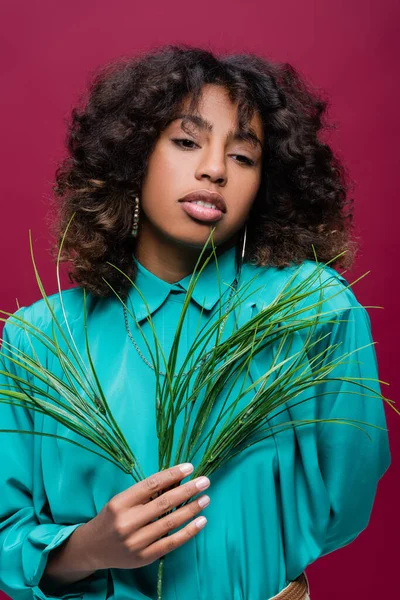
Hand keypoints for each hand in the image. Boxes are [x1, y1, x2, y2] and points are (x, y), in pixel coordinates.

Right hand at [82, 463, 209, 569]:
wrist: (92, 548)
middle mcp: (127, 522)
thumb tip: (176, 480)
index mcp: (120, 503)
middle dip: (188, 490)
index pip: (151, 485)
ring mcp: (135, 542)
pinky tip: (201, 521)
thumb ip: (145, 493)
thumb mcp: (121, 501)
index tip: (189, 467)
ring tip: (206, 498)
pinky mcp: (144, 557)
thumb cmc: (111, 518)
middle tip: (205, 481)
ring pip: (170, 523)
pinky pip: (171, 543)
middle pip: (164, 503)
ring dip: (191, 509)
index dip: (172, 475)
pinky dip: (188, 532)